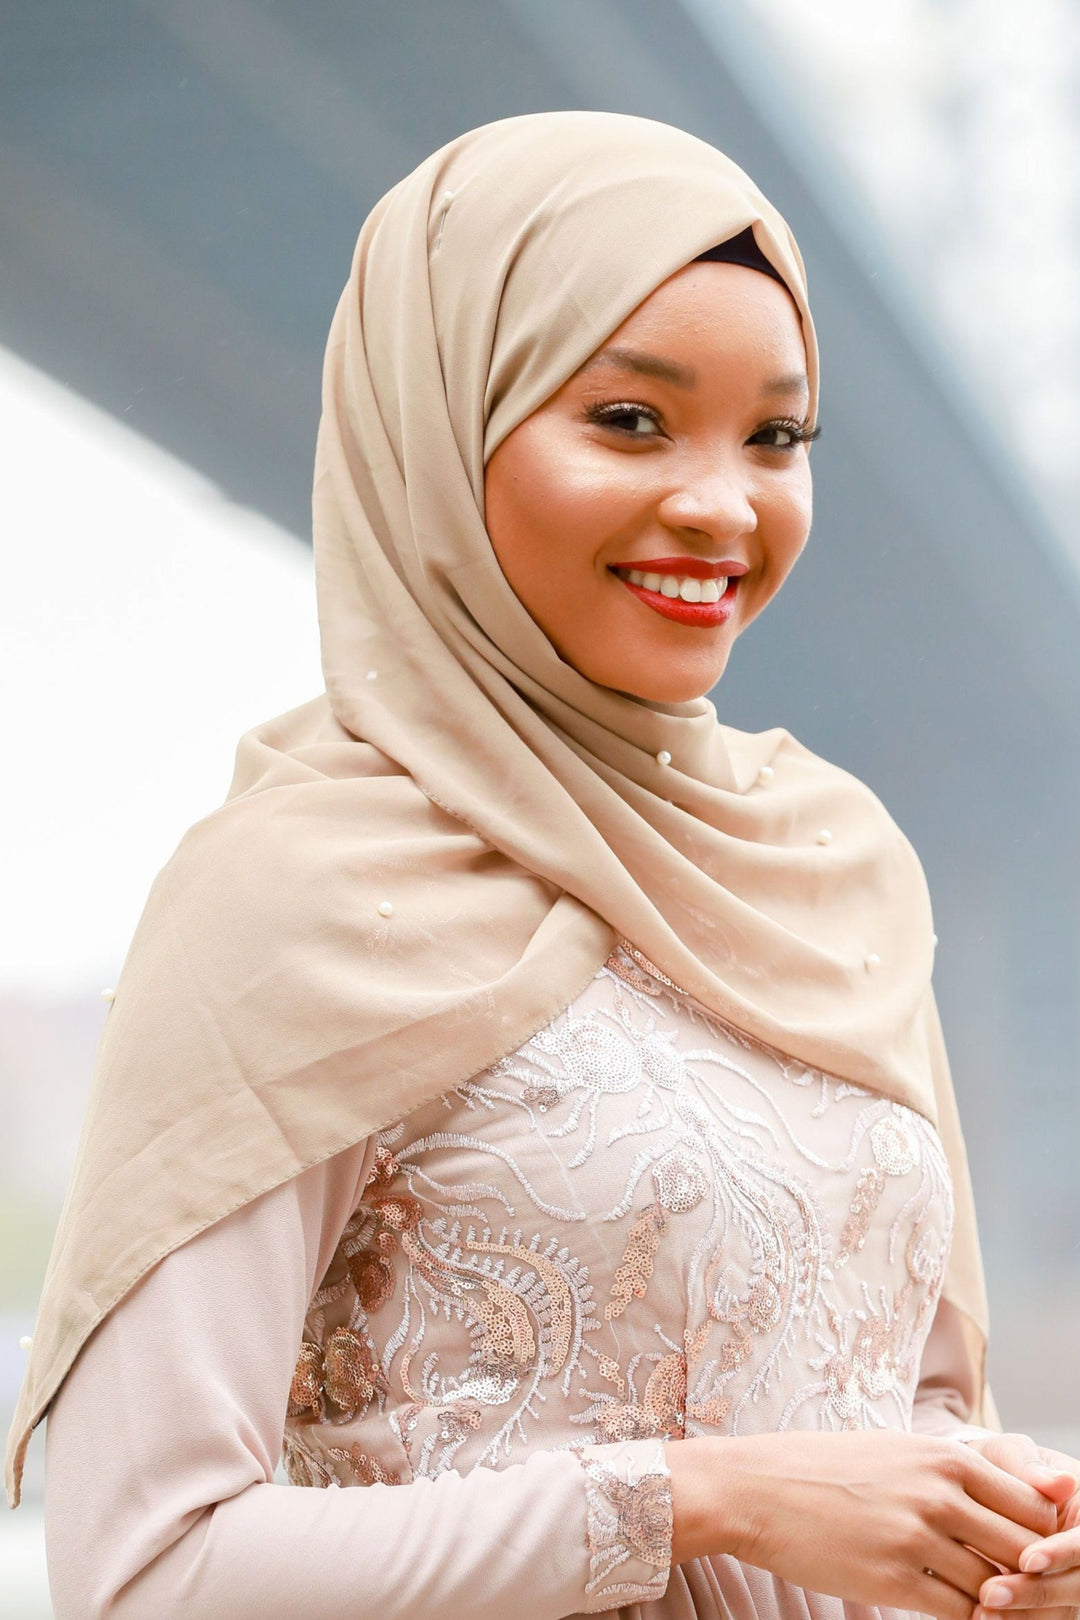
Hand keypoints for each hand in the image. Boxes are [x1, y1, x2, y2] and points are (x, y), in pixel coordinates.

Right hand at [666, 1430, 1059, 1619]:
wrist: (758, 1489)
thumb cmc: (828, 1467)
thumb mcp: (899, 1451)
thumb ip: (953, 1474)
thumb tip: (1009, 1503)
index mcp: (945, 1457)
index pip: (1033, 1505)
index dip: (1044, 1535)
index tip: (1035, 1552)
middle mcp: (939, 1494)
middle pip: (1024, 1548)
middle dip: (1031, 1575)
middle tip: (1025, 1590)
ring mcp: (916, 1538)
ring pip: (994, 1588)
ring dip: (999, 1603)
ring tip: (992, 1606)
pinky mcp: (892, 1580)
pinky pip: (957, 1614)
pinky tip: (957, 1614)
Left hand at [963, 1433, 1079, 1619]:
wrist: (969, 1489)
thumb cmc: (996, 1466)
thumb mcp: (1009, 1455)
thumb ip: (1030, 1467)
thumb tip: (1061, 1482)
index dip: (1061, 1554)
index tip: (1026, 1560)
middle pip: (1077, 1586)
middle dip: (1037, 1593)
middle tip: (990, 1594)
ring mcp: (1069, 1582)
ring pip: (1060, 1612)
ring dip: (1023, 1616)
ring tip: (979, 1613)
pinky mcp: (1050, 1605)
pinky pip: (1040, 1619)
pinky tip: (978, 1618)